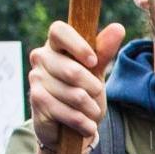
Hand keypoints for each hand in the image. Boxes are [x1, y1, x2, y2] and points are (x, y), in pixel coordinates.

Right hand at [28, 20, 127, 153]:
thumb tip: (118, 27)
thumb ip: (103, 51)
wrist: (69, 126)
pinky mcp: (37, 101)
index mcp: (55, 45)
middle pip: (73, 70)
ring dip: (92, 109)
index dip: (78, 46)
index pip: (59, 31)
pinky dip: (85, 123)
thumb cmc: (82, 92)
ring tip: (90, 112)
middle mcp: (41, 58)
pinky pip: (71, 113)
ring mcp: (36, 79)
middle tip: (95, 95)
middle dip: (94, 89)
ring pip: (75, 95)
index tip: (93, 62)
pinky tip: (85, 125)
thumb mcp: (95, 71)